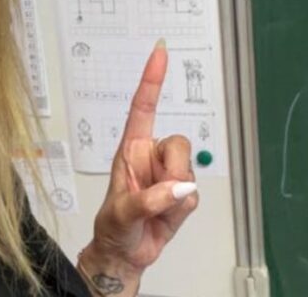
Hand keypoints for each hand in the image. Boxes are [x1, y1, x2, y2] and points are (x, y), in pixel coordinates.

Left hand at [80, 41, 197, 293]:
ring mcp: (168, 174)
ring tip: (154, 210)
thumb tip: (179, 187)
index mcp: (130, 150)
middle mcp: (150, 156)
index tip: (159, 53)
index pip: (143, 108)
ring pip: (189, 169)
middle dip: (172, 169)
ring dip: (175, 195)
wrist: (125, 254)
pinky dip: (181, 210)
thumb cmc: (113, 226)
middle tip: (156, 194)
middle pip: (178, 143)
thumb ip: (148, 200)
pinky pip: (194, 194)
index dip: (151, 80)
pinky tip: (164, 218)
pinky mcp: (183, 193)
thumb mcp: (121, 214)